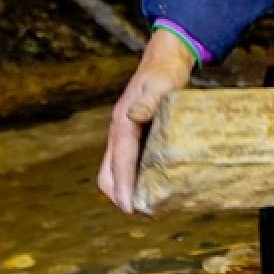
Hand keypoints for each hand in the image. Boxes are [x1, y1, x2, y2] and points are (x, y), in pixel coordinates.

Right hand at [97, 30, 196, 212]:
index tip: (130, 208)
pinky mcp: (134, 138)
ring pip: (115, 171)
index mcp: (122, 123)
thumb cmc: (164, 73)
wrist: (164, 61)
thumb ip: (149, 100)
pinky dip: (134, 180)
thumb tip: (135, 117)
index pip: (120, 161)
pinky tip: (153, 188)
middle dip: (120, 195)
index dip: (124, 186)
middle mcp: (118, 133)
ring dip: (126, 190)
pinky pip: (127, 164)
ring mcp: (124, 136)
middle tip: (142, 213)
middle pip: (108, 173)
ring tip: (148, 208)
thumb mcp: (161, 84)